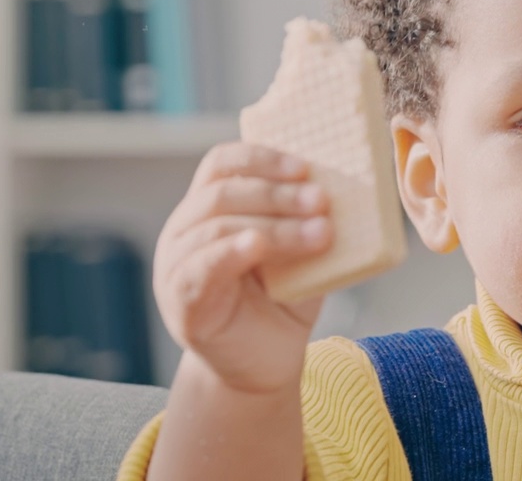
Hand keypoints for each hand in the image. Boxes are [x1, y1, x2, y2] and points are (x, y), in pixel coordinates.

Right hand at [153, 142, 333, 394]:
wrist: (263, 365)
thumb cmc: (284, 300)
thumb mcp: (300, 250)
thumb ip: (307, 218)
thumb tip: (346, 186)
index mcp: (209, 208)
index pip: (222, 164)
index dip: (261, 157)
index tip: (305, 166)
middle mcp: (185, 231)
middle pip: (221, 192)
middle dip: (276, 193)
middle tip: (321, 200)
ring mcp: (176, 266)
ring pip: (216, 227)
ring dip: (274, 226)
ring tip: (320, 233)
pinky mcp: (181, 303)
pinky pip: (201, 268)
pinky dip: (231, 251)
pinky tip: (258, 245)